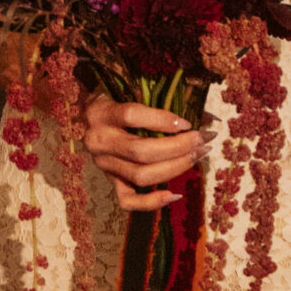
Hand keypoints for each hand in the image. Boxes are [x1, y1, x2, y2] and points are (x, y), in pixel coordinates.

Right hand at [82, 94, 208, 211]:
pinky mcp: (109, 181)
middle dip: (178, 147)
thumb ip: (153, 96)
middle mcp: (98, 141)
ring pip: (140, 175)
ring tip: (196, 156)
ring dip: (174, 168)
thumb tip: (199, 109)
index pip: (131, 116)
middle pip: (141, 151)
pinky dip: (151, 202)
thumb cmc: (116, 98)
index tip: (187, 123)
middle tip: (202, 140)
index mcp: (101, 113)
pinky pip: (128, 200)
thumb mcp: (127, 88)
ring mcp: (103, 164)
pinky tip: (174, 195)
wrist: (89, 116)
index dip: (162, 120)